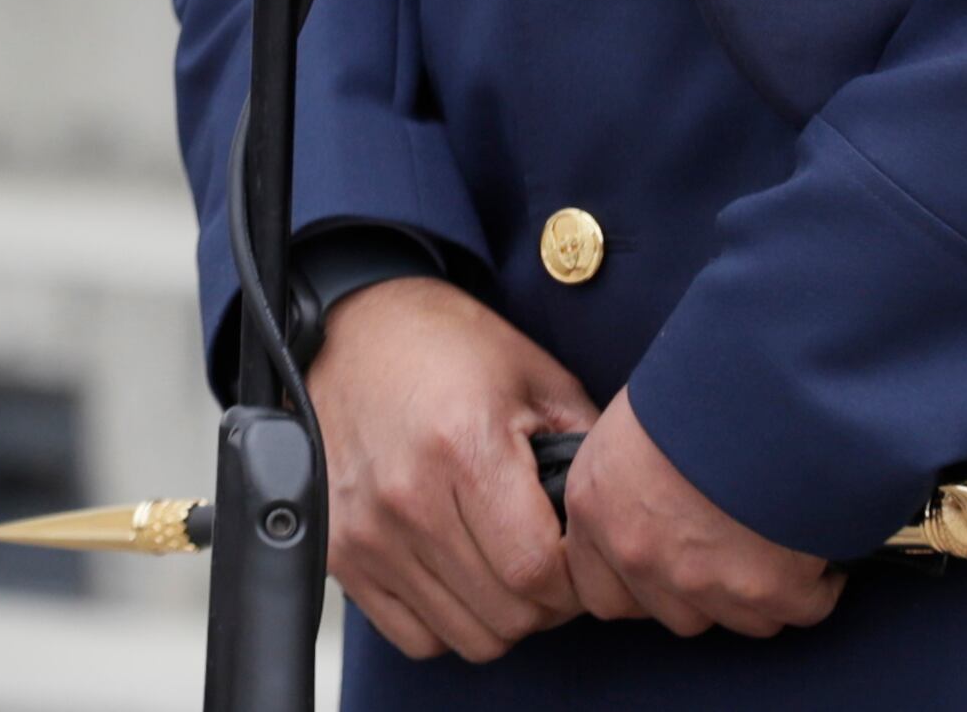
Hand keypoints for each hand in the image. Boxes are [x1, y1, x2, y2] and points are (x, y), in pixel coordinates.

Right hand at [309, 278, 598, 661]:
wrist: (352, 328)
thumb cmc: (449, 347)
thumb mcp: (536, 376)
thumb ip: (588, 449)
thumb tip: (627, 514)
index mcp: (464, 448)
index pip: (538, 572)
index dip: (576, 580)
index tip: (579, 557)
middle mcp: (408, 499)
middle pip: (508, 615)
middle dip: (546, 601)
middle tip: (549, 562)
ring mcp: (367, 533)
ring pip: (467, 637)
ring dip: (501, 615)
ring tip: (505, 566)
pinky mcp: (339, 555)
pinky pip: (416, 638)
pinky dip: (450, 623)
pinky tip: (460, 576)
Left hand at [558, 394, 845, 638]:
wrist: (763, 376)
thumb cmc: (700, 379)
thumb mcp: (636, 422)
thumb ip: (630, 481)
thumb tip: (654, 501)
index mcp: (596, 508)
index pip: (603, 595)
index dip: (642, 588)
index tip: (673, 568)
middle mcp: (640, 553)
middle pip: (676, 614)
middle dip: (707, 591)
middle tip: (736, 547)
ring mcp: (702, 579)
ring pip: (739, 619)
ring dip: (763, 589)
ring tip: (782, 539)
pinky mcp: (769, 590)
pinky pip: (801, 608)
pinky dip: (817, 584)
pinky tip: (822, 547)